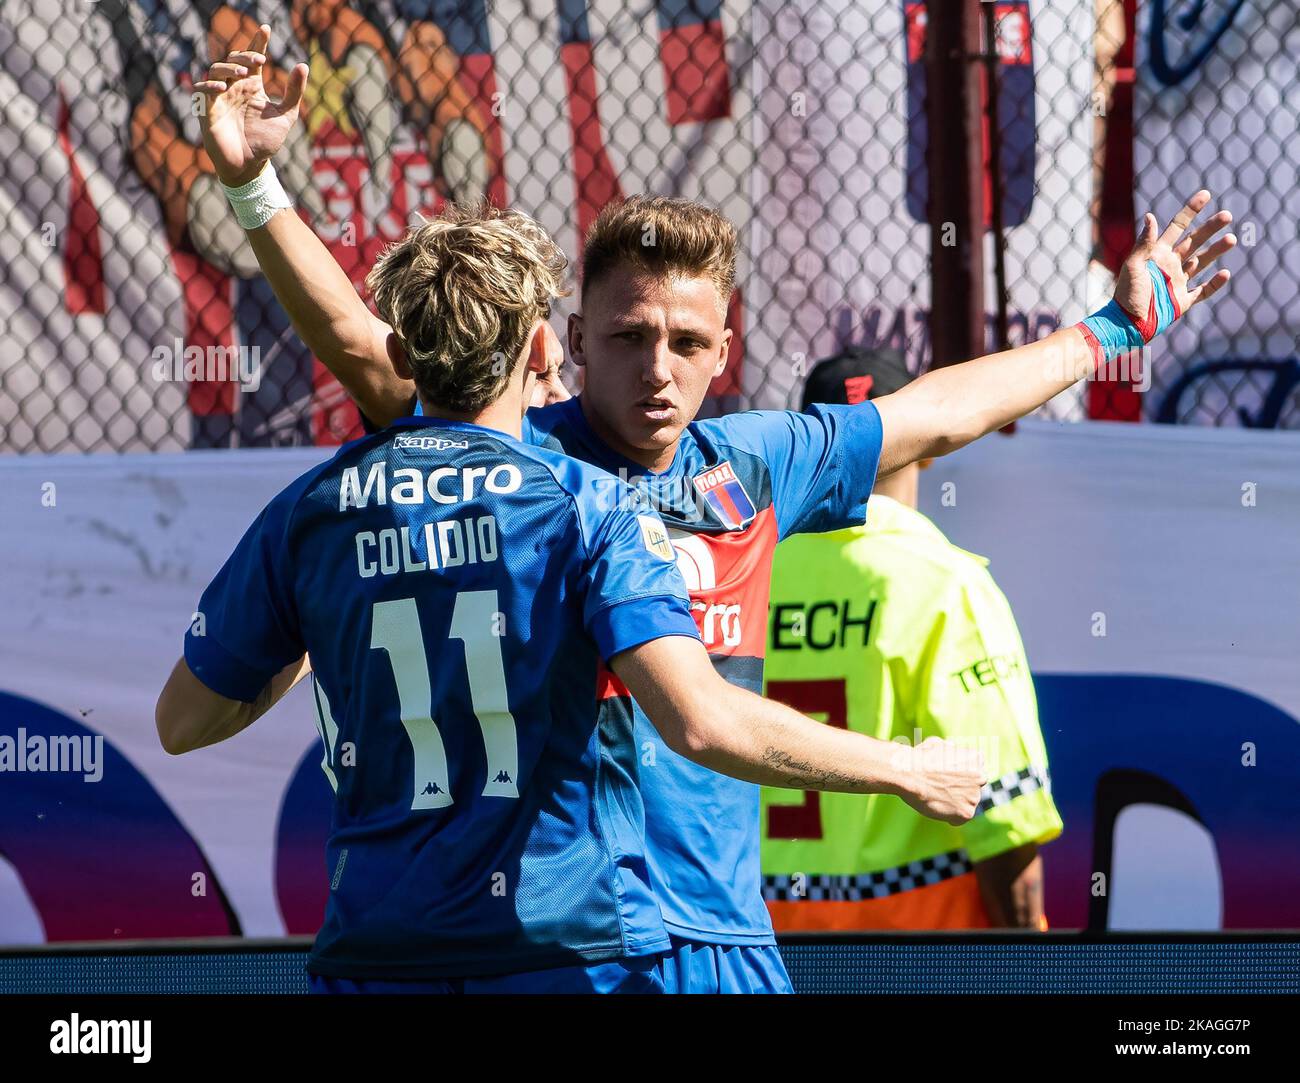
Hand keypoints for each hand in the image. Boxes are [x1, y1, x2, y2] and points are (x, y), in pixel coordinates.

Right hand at [194, 24, 308, 187]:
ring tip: (243, 73)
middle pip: (233, 60)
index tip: (266, 29)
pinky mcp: (207, 111)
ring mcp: (219, 98)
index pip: (252, 58)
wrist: (250, 166)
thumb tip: (303, 65)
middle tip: (259, 60)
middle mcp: (233, 88)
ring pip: (216, 70)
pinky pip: (201, 91)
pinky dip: (209, 86)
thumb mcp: (286, 116)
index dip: (257, 42)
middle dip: (245, 56)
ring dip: (228, 68)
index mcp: (251, 86)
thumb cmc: (265, 141)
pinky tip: (223, 88)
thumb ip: (293, 92)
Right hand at [894, 737, 984, 825]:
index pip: (973, 771)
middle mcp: (980, 777)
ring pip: (966, 803)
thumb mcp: (938, 744)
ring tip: (935, 797)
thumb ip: (950, 750)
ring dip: (954, 803)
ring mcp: (975, 796)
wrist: (908, 774)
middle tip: (941, 789)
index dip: (958, 775)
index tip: (945, 777)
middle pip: (972, 788)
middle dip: (959, 790)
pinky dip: (949, 816)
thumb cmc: (919, 758)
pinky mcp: (967, 812)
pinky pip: (959, 818)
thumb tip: (952, 748)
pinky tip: (936, 806)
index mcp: (976, 759)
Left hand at [1113, 190, 1234, 332]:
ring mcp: (1178, 282)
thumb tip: (1150, 216)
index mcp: (1158, 254)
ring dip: (1216, 250)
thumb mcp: (1133, 266)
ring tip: (1231, 239)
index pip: (1178, 226)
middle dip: (1211, 228)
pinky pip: (1203, 290)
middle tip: (1227, 215)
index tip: (1206, 194)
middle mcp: (1170, 265)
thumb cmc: (1127, 294)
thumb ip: (1144, 243)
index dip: (1191, 210)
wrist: (1127, 324)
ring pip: (1202, 262)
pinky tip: (1225, 274)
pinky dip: (1215, 283)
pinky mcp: (1183, 300)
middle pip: (1195, 241)